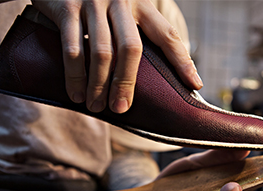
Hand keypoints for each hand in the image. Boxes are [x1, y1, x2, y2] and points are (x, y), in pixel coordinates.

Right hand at [31, 0, 202, 113]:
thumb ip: (137, 34)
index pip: (167, 35)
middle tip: (121, 109)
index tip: (194, 84)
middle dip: (126, 83)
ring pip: (102, 53)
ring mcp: (93, 3)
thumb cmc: (98, 5)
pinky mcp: (67, 7)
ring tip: (96, 107)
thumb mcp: (123, 12)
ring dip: (99, 85)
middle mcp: (120, 1)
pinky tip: (77, 94)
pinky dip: (75, 75)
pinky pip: (73, 48)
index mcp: (141, 4)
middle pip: (131, 48)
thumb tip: (160, 73)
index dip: (182, 61)